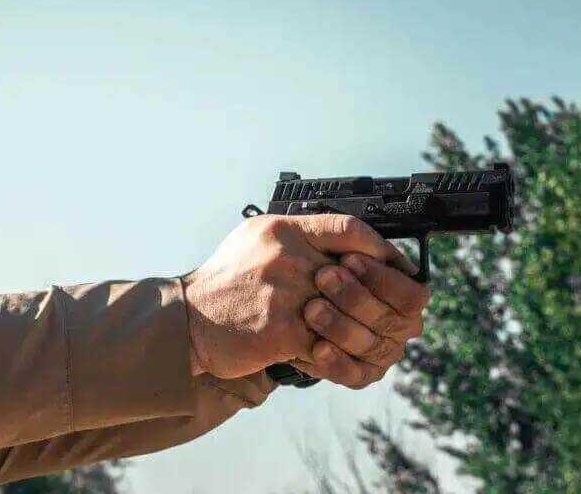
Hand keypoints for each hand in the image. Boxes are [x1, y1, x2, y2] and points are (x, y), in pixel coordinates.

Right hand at [181, 213, 424, 384]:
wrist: (186, 319)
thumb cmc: (224, 281)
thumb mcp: (256, 239)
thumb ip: (298, 235)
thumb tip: (347, 243)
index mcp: (283, 230)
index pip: (349, 228)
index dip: (380, 248)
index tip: (393, 263)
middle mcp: (286, 257)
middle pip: (358, 273)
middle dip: (379, 294)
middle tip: (390, 306)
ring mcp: (285, 294)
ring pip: (348, 312)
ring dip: (360, 326)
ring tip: (362, 332)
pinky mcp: (281, 330)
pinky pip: (327, 343)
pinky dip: (336, 351)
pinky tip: (335, 352)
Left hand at [291, 252, 428, 387]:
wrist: (280, 297)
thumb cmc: (310, 264)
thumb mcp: (323, 241)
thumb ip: (350, 234)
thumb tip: (374, 245)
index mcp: (403, 293)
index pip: (410, 293)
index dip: (382, 278)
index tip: (349, 260)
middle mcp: (399, 325)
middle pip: (389, 320)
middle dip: (355, 298)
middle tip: (323, 277)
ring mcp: (381, 351)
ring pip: (370, 346)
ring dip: (340, 326)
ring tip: (311, 308)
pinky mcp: (359, 373)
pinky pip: (354, 375)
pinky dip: (336, 362)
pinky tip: (317, 347)